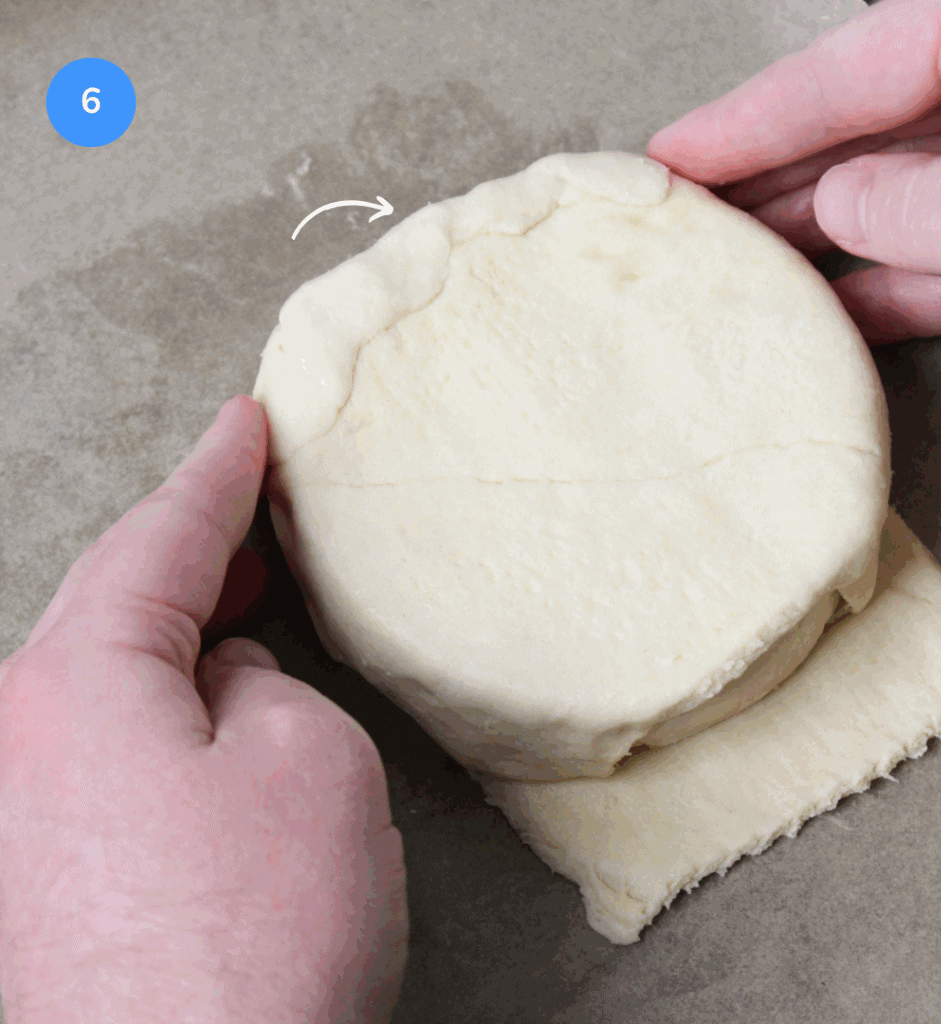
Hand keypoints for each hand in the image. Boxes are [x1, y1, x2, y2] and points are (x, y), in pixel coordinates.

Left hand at [0, 396, 407, 1023]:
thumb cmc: (255, 939)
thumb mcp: (310, 761)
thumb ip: (267, 687)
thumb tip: (230, 683)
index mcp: (73, 685)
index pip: (157, 541)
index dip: (215, 474)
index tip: (244, 422)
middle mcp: (17, 741)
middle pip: (114, 603)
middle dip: (195, 550)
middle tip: (255, 509)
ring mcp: (19, 817)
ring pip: (110, 681)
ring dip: (183, 636)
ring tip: (247, 606)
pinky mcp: (41, 882)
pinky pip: (107, 749)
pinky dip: (168, 710)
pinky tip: (214, 721)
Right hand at [647, 0, 940, 342]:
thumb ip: (918, 208)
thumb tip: (839, 206)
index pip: (853, 67)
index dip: (749, 120)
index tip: (671, 156)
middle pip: (875, 123)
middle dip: (779, 178)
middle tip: (695, 218)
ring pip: (920, 189)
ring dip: (832, 241)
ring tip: (747, 274)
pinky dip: (909, 283)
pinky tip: (838, 314)